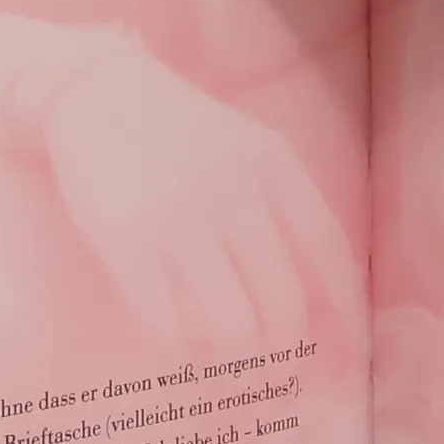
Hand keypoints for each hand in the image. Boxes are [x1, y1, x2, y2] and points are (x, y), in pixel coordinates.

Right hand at [41, 61, 361, 354]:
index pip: (329, 255)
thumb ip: (287, 210)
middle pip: (284, 305)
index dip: (345, 313)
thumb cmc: (182, 135)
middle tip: (265, 347)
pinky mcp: (125, 242)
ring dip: (230, 349)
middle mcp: (234, 193)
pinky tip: (174, 334)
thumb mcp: (250, 150)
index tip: (348, 351)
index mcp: (276, 167)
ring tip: (216, 339)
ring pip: (232, 328)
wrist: (95, 92)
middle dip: (281, 342)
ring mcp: (178, 219)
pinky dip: (179, 346)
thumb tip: (324, 304)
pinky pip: (168, 328)